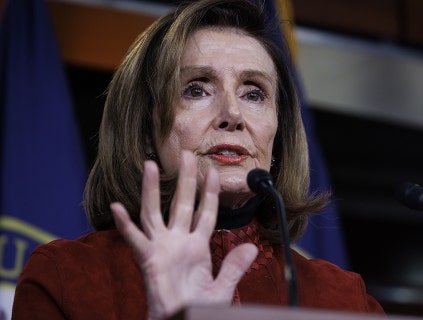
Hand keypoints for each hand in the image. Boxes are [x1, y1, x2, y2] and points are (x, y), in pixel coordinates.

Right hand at [111, 151, 257, 319]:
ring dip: (150, 189)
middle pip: (181, 204)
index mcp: (196, 248)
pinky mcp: (149, 261)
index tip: (214, 173)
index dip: (209, 194)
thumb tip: (252, 247)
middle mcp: (177, 243)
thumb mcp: (222, 288)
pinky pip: (135, 240)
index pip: (205, 214)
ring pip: (155, 212)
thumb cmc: (197, 308)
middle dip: (185, 180)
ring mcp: (161, 250)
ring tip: (149, 165)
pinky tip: (117, 206)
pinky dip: (124, 224)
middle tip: (187, 155)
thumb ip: (234, 267)